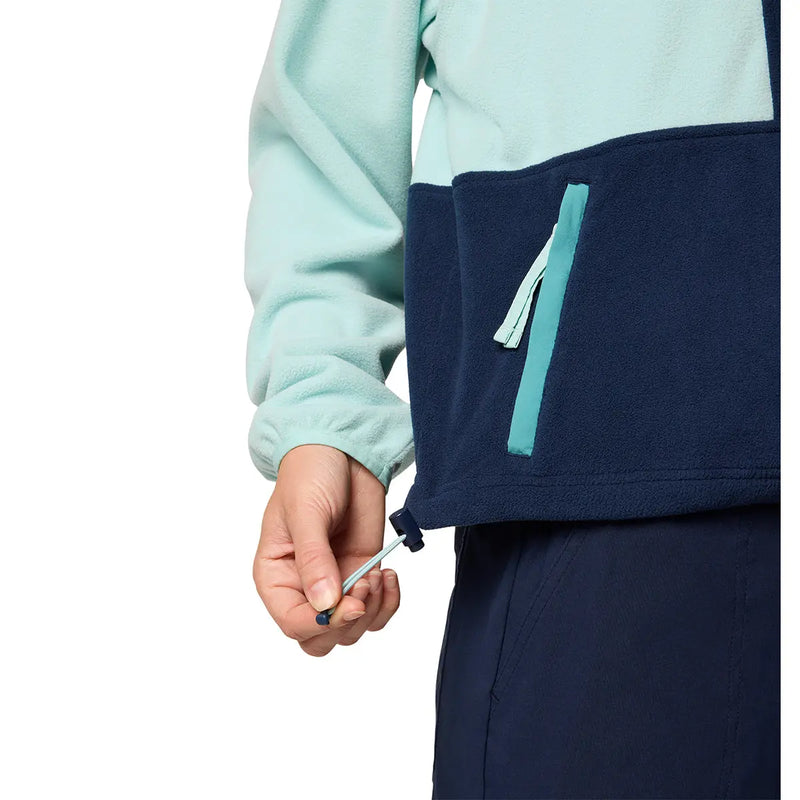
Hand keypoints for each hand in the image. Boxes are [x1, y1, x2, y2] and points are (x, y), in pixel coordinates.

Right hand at [253, 444, 400, 655]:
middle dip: (347, 623)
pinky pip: (376, 610)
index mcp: (275, 575)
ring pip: (351, 630)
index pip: (292, 623)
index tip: (348, 603)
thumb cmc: (310, 474)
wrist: (343, 450)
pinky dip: (387, 602)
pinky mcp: (362, 573)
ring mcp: (336, 583)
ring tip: (376, 575)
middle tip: (364, 587)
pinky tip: (388, 574)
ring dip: (371, 610)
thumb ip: (314, 560)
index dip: (321, 623)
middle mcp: (302, 586)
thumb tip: (324, 605)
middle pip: (321, 638)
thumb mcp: (306, 513)